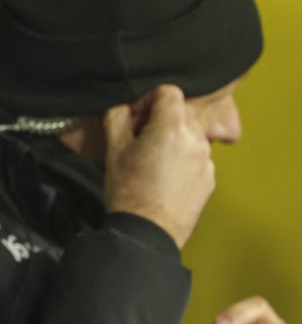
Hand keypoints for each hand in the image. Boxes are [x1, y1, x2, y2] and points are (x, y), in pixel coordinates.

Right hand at [103, 84, 213, 248]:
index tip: (135, 115)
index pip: (169, 91)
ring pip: (192, 133)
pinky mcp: (210, 179)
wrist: (148, 232)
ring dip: (174, 136)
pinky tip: (165, 175)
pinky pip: (197, 156)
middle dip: (162, 116)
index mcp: (170, 127)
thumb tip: (121, 105)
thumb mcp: (113, 150)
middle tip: (140, 135)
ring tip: (153, 157)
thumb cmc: (127, 190)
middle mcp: (195, 139)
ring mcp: (206, 160)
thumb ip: (117, 118)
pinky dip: (183, 157)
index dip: (149, 98)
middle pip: (183, 110)